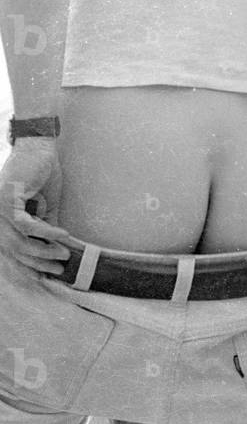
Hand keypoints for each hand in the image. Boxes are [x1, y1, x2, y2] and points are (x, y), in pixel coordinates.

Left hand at [0, 137, 69, 275]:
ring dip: (45, 250)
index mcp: (1, 221)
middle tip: (60, 269)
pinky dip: (46, 232)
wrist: (38, 148)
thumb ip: (48, 225)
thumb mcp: (47, 206)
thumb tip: (60, 246)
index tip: (50, 275)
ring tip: (65, 254)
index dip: (30, 265)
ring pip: (19, 242)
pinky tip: (62, 235)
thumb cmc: (42, 174)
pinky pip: (27, 225)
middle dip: (39, 263)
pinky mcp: (7, 201)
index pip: (12, 251)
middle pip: (15, 250)